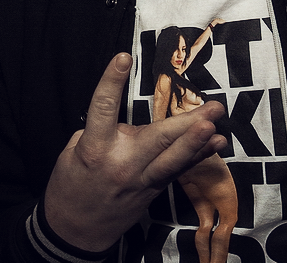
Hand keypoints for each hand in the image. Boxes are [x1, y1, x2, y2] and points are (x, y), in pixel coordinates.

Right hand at [42, 54, 225, 251]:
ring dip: (198, 141)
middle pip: (157, 138)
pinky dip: (197, 156)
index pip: (103, 108)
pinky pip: (177, 170)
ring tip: (216, 124)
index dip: (112, 81)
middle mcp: (121, 164)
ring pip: (174, 159)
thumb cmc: (70, 186)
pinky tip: (216, 144)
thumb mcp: (71, 152)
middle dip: (186, 121)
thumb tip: (123, 120)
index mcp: (94, 148)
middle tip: (211, 106)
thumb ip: (98, 132)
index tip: (123, 57)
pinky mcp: (151, 191)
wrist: (74, 230)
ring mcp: (140, 180)